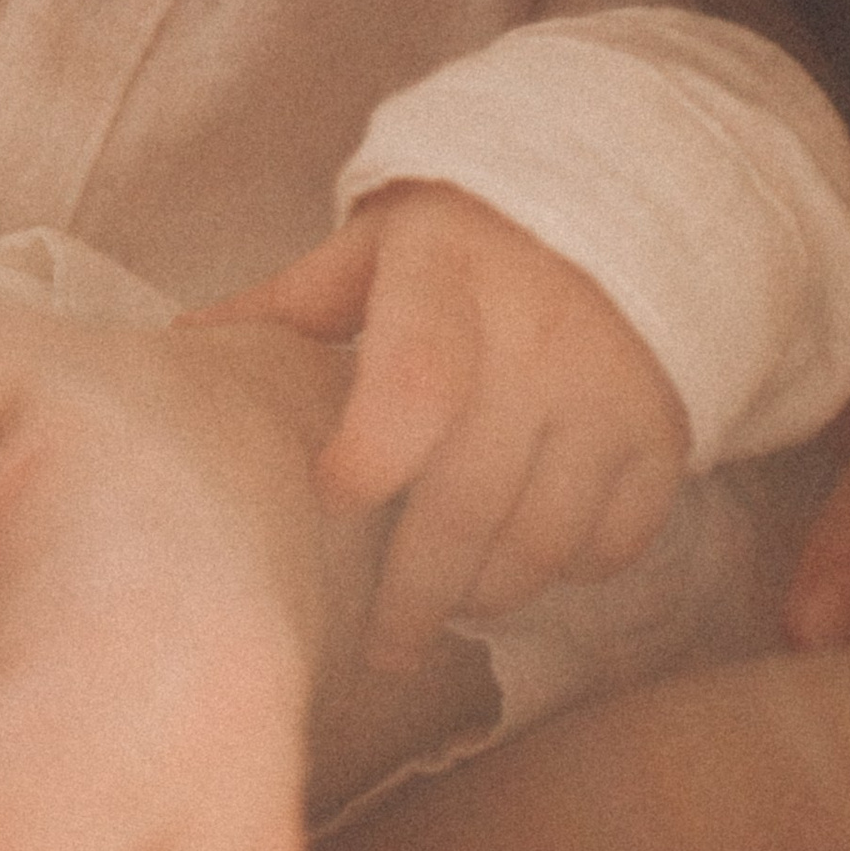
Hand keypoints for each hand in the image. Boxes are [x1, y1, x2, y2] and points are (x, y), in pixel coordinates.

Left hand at [205, 183, 691, 676]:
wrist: (622, 201)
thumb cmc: (467, 242)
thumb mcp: (378, 247)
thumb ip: (294, 303)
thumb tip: (186, 346)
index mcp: (449, 280)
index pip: (416, 385)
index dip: (372, 457)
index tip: (332, 499)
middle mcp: (539, 339)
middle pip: (471, 498)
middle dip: (416, 592)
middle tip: (381, 649)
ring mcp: (610, 391)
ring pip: (545, 537)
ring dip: (488, 592)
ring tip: (448, 608)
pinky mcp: (663, 433)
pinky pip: (618, 539)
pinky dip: (570, 571)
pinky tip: (528, 564)